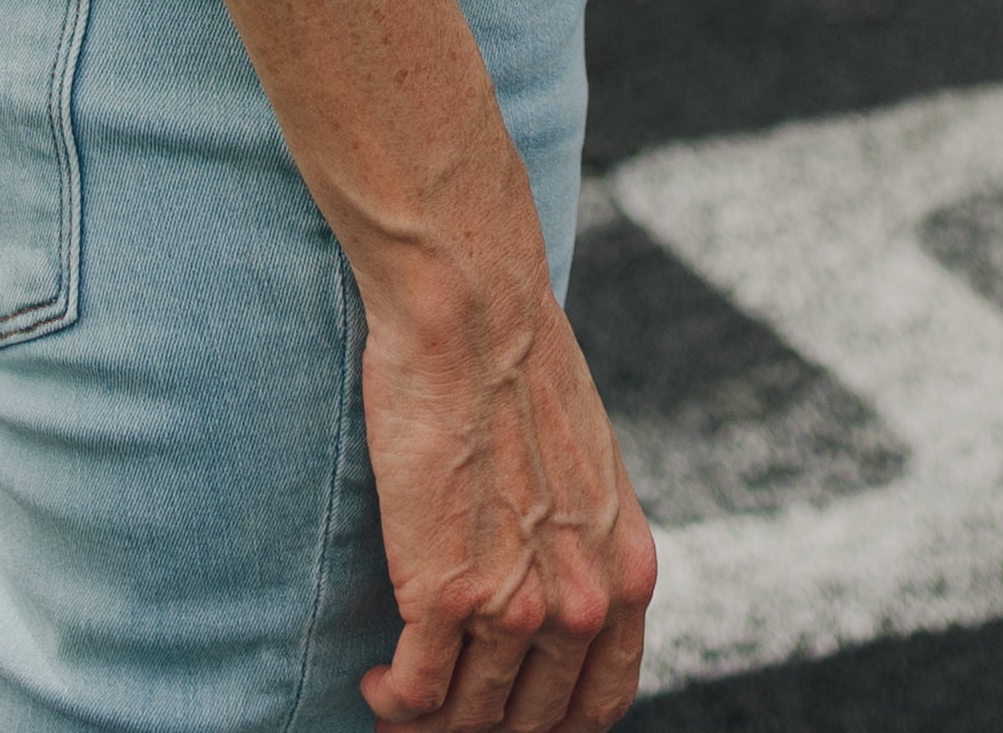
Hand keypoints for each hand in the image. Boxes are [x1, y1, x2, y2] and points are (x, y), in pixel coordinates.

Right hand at [356, 276, 656, 728]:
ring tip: (400, 699)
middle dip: (485, 726)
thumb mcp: (589, 464)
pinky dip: (393, 701)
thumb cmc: (518, 363)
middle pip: (531, 721)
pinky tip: (377, 681)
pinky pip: (416, 691)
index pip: (601, 701)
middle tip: (445, 712)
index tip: (512, 716)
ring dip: (429, 722)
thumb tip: (556, 580)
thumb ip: (582, 538)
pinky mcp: (442, 594)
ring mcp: (513, 606)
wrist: (473, 310)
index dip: (552, 724)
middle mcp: (581, 602)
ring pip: (468, 717)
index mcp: (626, 572)